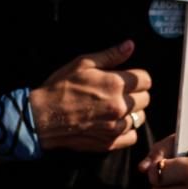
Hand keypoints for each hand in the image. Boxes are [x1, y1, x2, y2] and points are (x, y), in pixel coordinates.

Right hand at [29, 40, 149, 151]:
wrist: (41, 116)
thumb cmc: (60, 87)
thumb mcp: (82, 63)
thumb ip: (110, 55)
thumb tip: (130, 46)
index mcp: (115, 84)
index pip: (146, 80)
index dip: (137, 77)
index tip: (127, 79)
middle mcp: (119, 106)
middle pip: (145, 99)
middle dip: (135, 94)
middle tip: (119, 93)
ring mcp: (115, 126)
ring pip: (139, 118)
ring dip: (131, 112)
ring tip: (115, 108)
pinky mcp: (109, 142)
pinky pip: (132, 136)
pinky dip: (126, 130)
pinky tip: (114, 123)